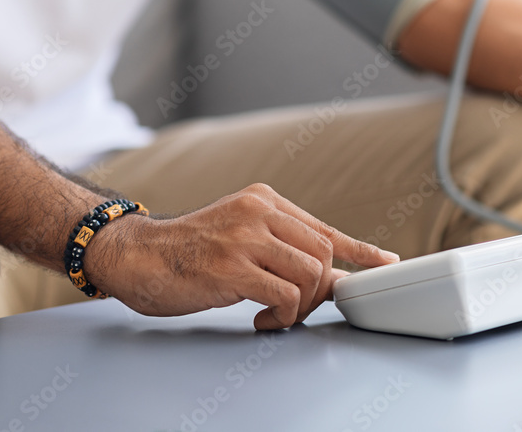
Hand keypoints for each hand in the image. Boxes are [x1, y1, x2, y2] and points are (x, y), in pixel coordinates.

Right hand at [86, 183, 398, 329]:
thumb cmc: (188, 252)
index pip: (324, 228)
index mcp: (265, 199)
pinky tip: (260, 320)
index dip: (359, 250)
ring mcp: (246, 237)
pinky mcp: (233, 267)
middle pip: (323, 255)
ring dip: (301, 307)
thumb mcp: (241, 235)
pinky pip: (286, 296)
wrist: (135, 256)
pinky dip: (283, 316)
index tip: (385, 263)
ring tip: (277, 316)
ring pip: (310, 276)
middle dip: (321, 290)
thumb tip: (335, 276)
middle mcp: (259, 211)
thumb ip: (284, 249)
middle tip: (298, 309)